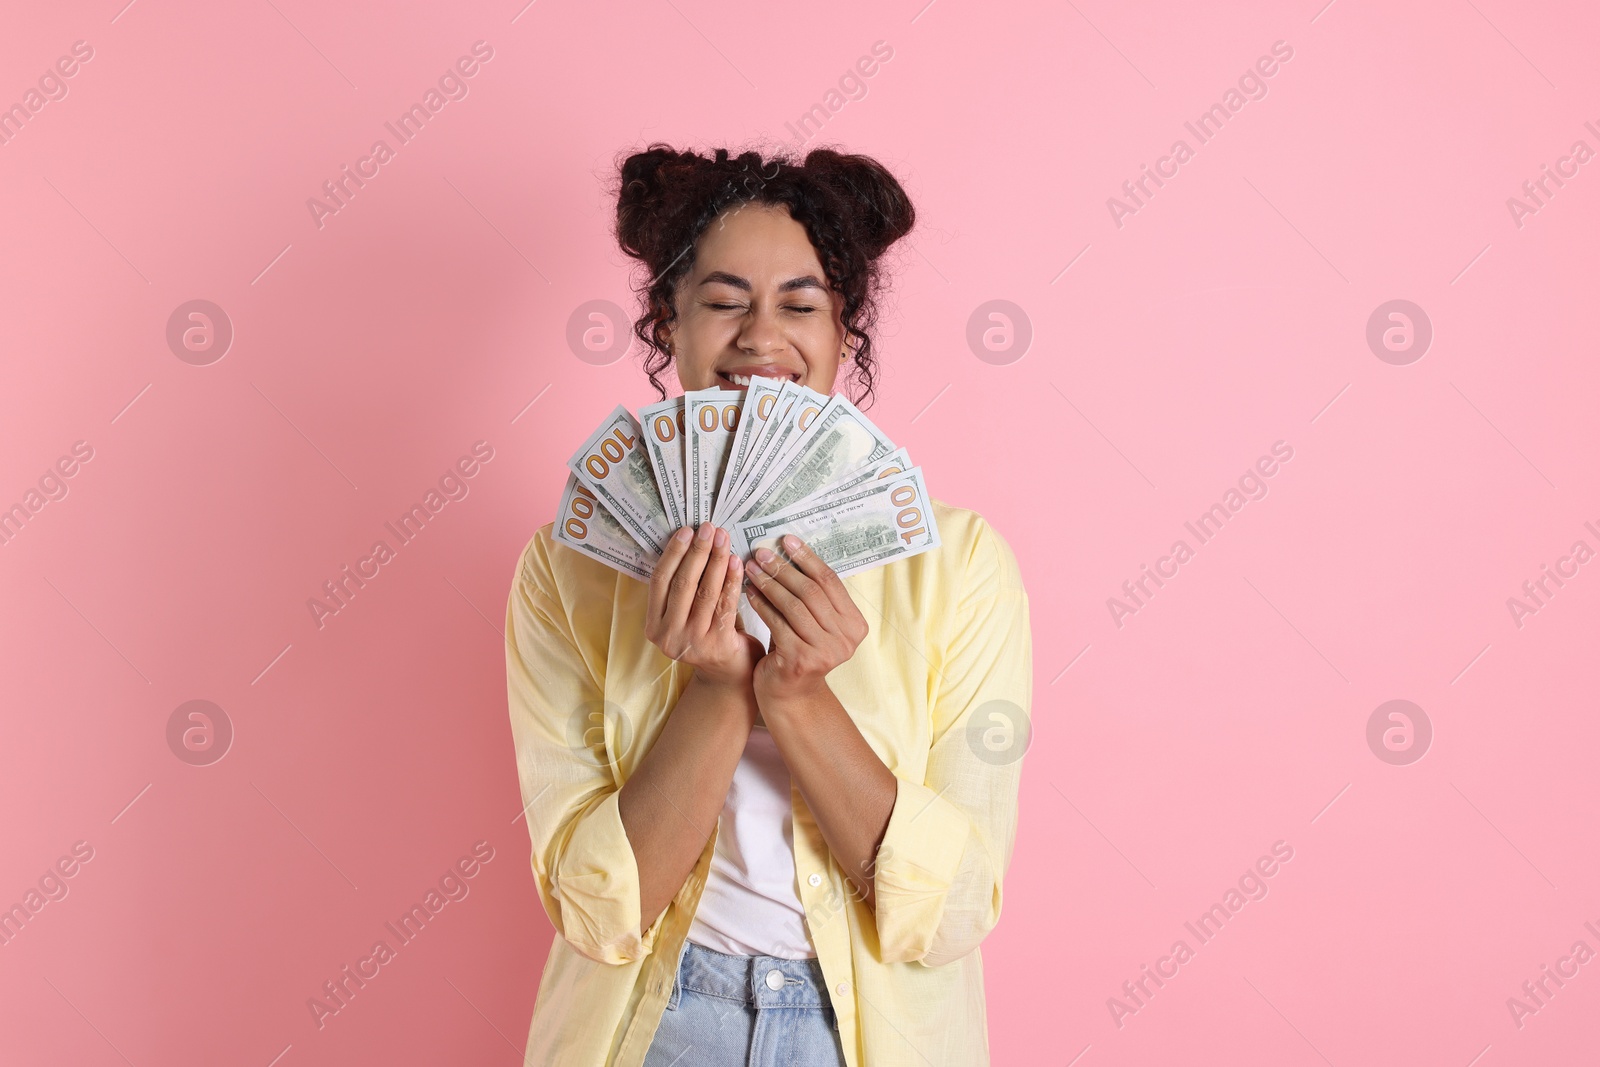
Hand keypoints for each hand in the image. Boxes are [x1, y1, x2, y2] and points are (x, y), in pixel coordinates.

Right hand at [645, 523, 761, 687]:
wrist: (730, 676)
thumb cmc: (708, 637)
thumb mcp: (686, 615)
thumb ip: (684, 589)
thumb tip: (692, 541)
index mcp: (654, 626)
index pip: (659, 582)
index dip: (673, 553)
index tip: (686, 530)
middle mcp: (668, 637)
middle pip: (682, 584)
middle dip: (696, 551)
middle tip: (708, 527)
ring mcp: (691, 643)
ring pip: (704, 592)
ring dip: (715, 561)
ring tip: (724, 538)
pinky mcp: (716, 646)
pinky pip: (725, 605)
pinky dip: (731, 580)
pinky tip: (737, 562)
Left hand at [743, 534, 867, 697]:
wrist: (789, 694)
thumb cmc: (798, 650)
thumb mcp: (813, 623)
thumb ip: (811, 595)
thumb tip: (787, 549)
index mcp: (855, 624)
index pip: (831, 582)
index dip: (807, 558)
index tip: (786, 539)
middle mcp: (846, 639)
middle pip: (811, 592)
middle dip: (784, 568)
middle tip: (762, 553)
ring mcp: (825, 651)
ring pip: (794, 606)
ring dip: (770, 584)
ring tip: (751, 569)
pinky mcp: (801, 659)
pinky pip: (777, 623)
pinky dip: (761, 605)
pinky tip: (749, 592)